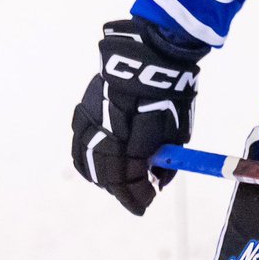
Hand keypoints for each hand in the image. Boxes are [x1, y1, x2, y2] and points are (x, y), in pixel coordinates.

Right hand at [70, 17, 204, 215]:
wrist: (154, 54)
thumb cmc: (172, 93)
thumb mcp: (178, 130)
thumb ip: (165, 159)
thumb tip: (157, 182)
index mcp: (135, 132)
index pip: (129, 176)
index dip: (136, 195)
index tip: (145, 205)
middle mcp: (109, 126)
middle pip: (106, 171)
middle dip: (121, 189)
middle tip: (134, 199)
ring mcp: (93, 116)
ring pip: (87, 157)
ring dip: (101, 176)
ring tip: (116, 186)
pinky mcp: (85, 106)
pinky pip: (80, 139)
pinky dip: (86, 157)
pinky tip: (95, 165)